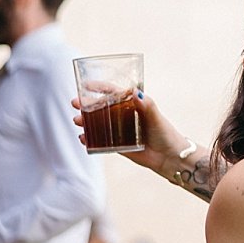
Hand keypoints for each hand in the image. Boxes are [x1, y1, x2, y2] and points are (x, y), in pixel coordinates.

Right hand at [72, 90, 190, 178]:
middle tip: (74, 104)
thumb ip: (146, 105)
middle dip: (86, 105)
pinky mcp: (118, 145)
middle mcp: (124, 116)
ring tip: (77, 121)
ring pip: (98, 124)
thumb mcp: (156, 117)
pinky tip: (83, 138)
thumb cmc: (165, 133)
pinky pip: (101, 141)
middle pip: (101, 107)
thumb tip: (135, 91)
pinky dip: (90, 139)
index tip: (85, 85)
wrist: (169, 157)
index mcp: (133, 105)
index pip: (113, 93)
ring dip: (86, 121)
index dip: (99, 88)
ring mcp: (120, 131)